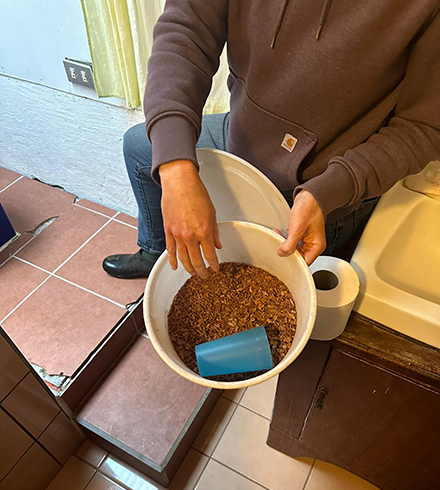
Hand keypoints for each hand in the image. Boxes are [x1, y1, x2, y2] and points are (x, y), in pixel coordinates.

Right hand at [159, 160, 221, 278]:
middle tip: (204, 275)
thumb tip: (217, 244)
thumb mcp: (212, 213)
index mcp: (204, 231)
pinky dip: (172, 260)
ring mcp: (177, 234)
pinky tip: (175, 266)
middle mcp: (190, 235)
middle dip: (201, 271)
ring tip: (192, 273)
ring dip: (188, 268)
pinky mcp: (168, 230)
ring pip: (183, 258)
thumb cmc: (196, 193)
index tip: (215, 268)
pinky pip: (170, 249)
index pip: (210, 255)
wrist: (179, 182)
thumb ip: (215, 232)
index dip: (213, 264)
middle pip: (196, 261)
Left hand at [277, 190, 325, 264]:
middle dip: (287, 251)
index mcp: (316, 246)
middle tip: (279, 246)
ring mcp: (307, 239)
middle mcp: (313, 244)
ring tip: (278, 237)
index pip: (304, 262)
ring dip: (284, 244)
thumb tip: (282, 254)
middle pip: (298, 256)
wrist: (309, 196)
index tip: (283, 258)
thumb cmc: (309, 209)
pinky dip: (285, 239)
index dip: (293, 262)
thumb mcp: (297, 229)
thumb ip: (289, 244)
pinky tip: (279, 234)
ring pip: (293, 249)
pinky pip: (292, 241)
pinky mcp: (301, 233)